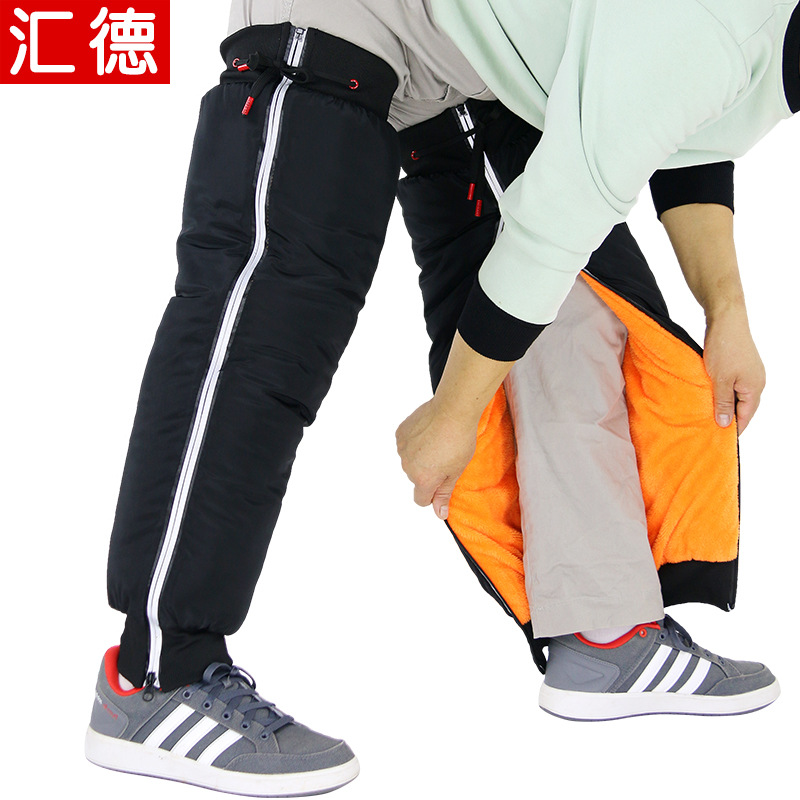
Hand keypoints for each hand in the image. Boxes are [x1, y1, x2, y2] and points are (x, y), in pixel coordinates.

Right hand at [395, 398, 476, 519]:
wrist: (453, 409)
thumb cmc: (459, 440)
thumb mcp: (456, 471)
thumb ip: (444, 494)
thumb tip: (439, 514)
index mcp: (423, 479)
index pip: (421, 500)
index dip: (433, 494)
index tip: (442, 481)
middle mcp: (408, 466)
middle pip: (416, 479)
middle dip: (428, 472)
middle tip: (445, 457)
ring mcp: (402, 449)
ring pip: (410, 461)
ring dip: (420, 456)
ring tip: (437, 442)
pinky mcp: (400, 433)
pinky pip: (406, 445)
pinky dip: (414, 442)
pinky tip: (428, 433)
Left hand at [703, 308, 764, 434]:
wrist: (726, 319)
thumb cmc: (724, 348)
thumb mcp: (720, 379)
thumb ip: (723, 402)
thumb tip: (725, 424)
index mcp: (754, 388)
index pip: (746, 417)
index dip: (733, 429)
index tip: (718, 440)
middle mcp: (756, 382)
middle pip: (743, 408)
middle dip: (728, 418)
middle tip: (709, 429)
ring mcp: (749, 373)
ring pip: (737, 397)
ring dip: (723, 404)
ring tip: (708, 414)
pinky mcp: (741, 365)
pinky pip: (733, 386)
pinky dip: (723, 393)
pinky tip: (710, 396)